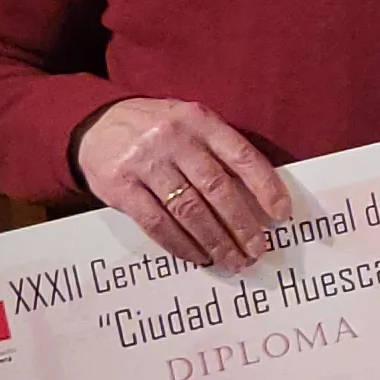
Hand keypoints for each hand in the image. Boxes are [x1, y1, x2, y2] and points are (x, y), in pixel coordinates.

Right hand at [77, 98, 294, 269]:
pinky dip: (181, 244)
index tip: (281, 214)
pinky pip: (157, 223)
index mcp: (199, 120)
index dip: (265, 186)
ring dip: (216, 241)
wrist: (97, 124)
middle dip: (242, 225)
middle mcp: (174, 138)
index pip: (241, 155)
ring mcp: (145, 162)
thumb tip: (258, 197)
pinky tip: (198, 257)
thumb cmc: (158, 129)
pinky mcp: (120, 186)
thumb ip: (219, 150)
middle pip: (217, 189)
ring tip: (233, 260)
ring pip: (189, 210)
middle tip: (257, 250)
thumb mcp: (190, 124)